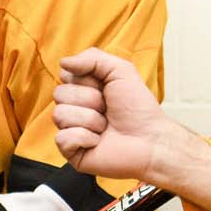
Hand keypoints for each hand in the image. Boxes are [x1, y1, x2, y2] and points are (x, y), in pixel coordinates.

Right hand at [54, 48, 174, 180]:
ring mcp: (71, 130)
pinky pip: (62, 138)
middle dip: (90, 99)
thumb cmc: (138, 108)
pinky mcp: (71, 152)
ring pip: (60, 115)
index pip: (65, 75)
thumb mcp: (120, 71)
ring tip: (106, 126)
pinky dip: (85, 138)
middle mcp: (74, 108)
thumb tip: (63, 62)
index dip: (87, 80)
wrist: (151, 140)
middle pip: (59, 94)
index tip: (106, 88)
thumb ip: (92, 58)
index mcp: (83, 89)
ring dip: (91, 119)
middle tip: (108, 109)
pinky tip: (98, 141)